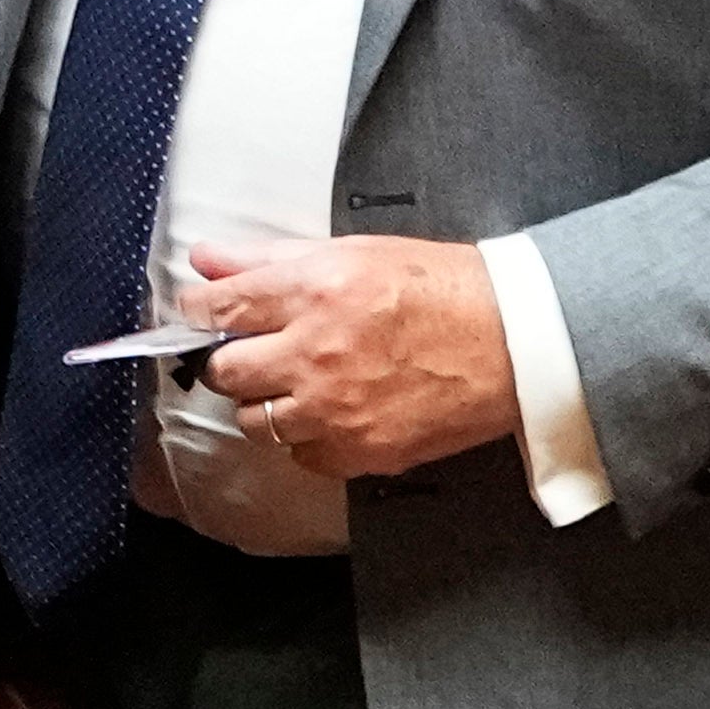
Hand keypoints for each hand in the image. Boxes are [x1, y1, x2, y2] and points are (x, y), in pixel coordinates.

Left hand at [161, 232, 519, 479]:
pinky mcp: (360, 452)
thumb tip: (207, 259)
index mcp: (315, 291)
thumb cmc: (439, 288)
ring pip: (255, 421)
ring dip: (266, 402)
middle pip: (226, 371)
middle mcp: (317, 353)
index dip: (198, 311)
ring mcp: (336, 410)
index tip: (200, 314)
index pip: (220, 307)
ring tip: (300, 382)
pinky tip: (333, 411)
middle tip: (257, 349)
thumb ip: (269, 258)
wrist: (512, 342)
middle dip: (232, 359)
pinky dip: (306, 438)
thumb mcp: (352, 253)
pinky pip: (299, 456)